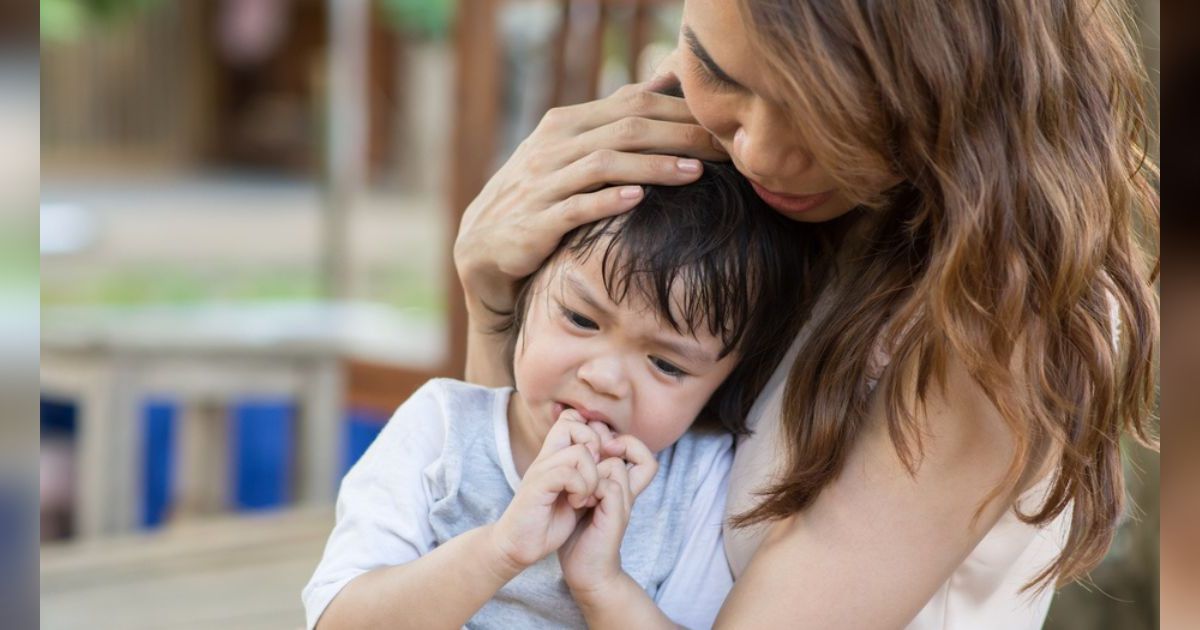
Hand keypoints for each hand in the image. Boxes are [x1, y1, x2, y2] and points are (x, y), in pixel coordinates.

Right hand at [454, 75, 727, 322]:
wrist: (483, 248)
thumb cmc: (542, 199)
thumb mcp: (573, 153)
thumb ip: (615, 120)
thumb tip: (665, 82)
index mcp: (565, 124)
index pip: (631, 105)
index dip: (681, 111)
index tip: (723, 124)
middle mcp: (552, 147)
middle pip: (625, 129)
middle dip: (679, 135)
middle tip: (724, 147)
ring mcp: (542, 183)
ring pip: (605, 165)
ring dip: (653, 167)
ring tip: (695, 173)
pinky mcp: (535, 223)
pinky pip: (576, 207)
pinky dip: (607, 202)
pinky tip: (638, 200)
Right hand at [490, 411, 605, 568]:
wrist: (518, 546)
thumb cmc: (547, 523)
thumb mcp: (576, 494)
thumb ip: (589, 476)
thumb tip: (612, 460)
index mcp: (555, 457)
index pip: (571, 419)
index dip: (592, 431)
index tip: (601, 459)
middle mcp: (546, 458)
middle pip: (573, 423)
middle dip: (596, 445)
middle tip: (596, 475)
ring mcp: (540, 470)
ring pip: (579, 452)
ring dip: (591, 477)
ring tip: (585, 497)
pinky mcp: (537, 486)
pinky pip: (567, 472)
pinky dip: (581, 488)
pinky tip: (577, 503)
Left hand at [559, 434, 658, 599]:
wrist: (583, 572)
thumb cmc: (577, 536)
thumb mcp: (576, 497)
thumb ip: (580, 474)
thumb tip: (572, 446)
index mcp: (618, 484)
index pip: (636, 449)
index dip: (617, 438)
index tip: (589, 445)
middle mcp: (626, 490)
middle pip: (636, 449)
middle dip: (607, 444)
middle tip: (586, 456)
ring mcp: (624, 503)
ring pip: (615, 465)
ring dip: (590, 471)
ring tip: (577, 489)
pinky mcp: (617, 516)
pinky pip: (610, 486)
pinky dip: (589, 488)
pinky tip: (577, 502)